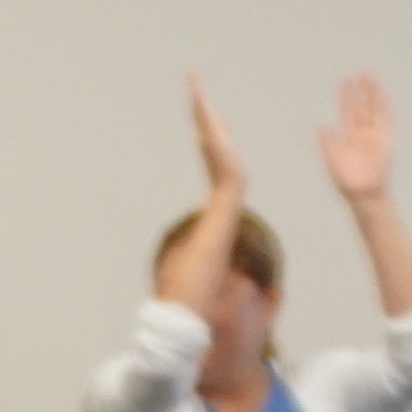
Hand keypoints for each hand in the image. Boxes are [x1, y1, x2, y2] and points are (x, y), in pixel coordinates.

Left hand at [156, 80, 253, 316]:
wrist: (184, 329)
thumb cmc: (187, 310)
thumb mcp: (188, 276)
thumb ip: (195, 265)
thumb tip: (190, 265)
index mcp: (213, 219)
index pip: (216, 169)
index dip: (213, 139)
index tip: (208, 112)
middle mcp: (218, 215)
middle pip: (217, 156)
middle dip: (207, 118)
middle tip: (195, 81)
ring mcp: (220, 220)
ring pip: (222, 162)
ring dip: (210, 127)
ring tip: (198, 93)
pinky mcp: (221, 227)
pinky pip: (226, 182)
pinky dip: (220, 158)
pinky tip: (212, 133)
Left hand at [318, 70, 397, 205]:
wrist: (363, 192)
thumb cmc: (346, 181)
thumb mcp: (332, 159)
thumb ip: (327, 142)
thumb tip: (320, 126)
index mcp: (348, 136)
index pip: (348, 111)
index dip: (346, 97)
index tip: (345, 82)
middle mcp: (362, 133)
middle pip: (362, 107)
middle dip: (360, 91)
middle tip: (358, 73)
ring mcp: (374, 135)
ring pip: (374, 109)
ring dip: (372, 94)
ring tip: (370, 77)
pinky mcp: (384, 140)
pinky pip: (385, 120)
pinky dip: (384, 107)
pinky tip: (382, 94)